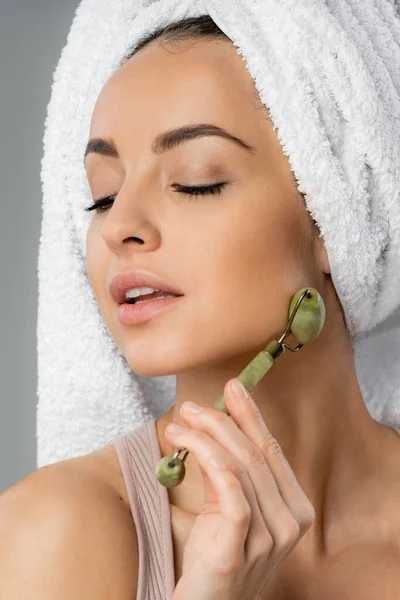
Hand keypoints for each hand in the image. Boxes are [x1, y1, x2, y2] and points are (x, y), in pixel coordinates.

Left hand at [164, 378, 314, 599]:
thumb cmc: (216, 557)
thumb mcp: (230, 510)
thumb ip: (233, 473)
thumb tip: (216, 424)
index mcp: (294, 508)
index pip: (272, 450)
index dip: (251, 415)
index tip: (232, 387)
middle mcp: (290, 522)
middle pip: (255, 454)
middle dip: (221, 420)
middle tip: (191, 406)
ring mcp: (269, 538)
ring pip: (240, 468)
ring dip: (205, 437)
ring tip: (178, 425)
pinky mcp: (240, 549)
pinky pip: (231, 493)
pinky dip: (210, 460)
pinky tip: (188, 446)